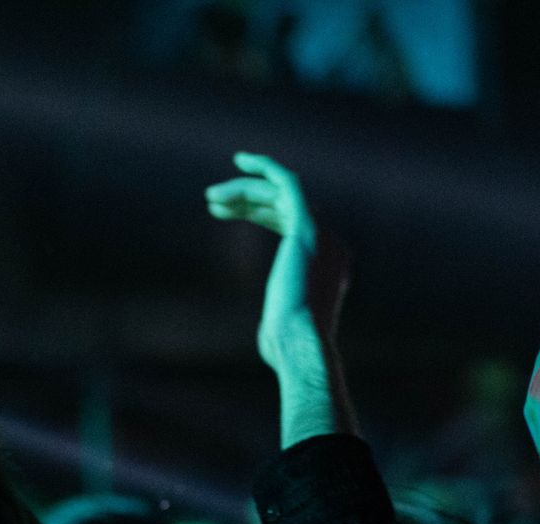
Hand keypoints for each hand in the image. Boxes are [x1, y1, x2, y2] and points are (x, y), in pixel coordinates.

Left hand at [205, 153, 349, 370]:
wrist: (298, 343)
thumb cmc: (284, 346)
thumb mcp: (282, 330)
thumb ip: (279, 319)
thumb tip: (271, 334)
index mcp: (327, 265)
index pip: (293, 224)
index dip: (258, 212)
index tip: (223, 211)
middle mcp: (330, 245)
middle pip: (286, 207)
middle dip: (248, 200)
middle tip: (211, 201)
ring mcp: (322, 233)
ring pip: (282, 194)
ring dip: (245, 191)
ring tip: (210, 197)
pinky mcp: (307, 226)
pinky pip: (288, 184)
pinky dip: (266, 168)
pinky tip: (241, 161)